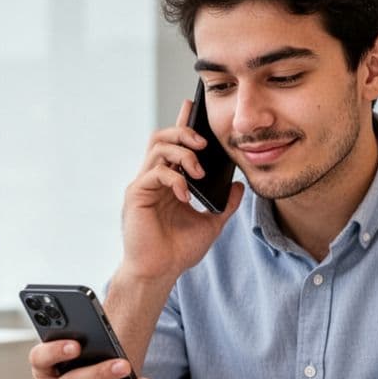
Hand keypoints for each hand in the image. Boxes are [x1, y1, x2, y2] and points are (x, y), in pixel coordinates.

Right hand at [120, 99, 244, 283]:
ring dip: (181, 152)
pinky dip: (174, 179)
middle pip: (162, 137)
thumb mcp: (210, 224)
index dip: (183, 123)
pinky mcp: (137, 195)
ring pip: (157, 148)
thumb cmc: (177, 251)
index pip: (174, 144)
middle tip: (203, 141)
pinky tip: (186, 194)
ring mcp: (143, 185)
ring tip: (198, 169)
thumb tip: (240, 187)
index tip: (193, 105)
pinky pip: (155, 173)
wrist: (159, 273)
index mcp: (168, 181)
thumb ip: (225, 205)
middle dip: (183, 131)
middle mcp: (153, 178)